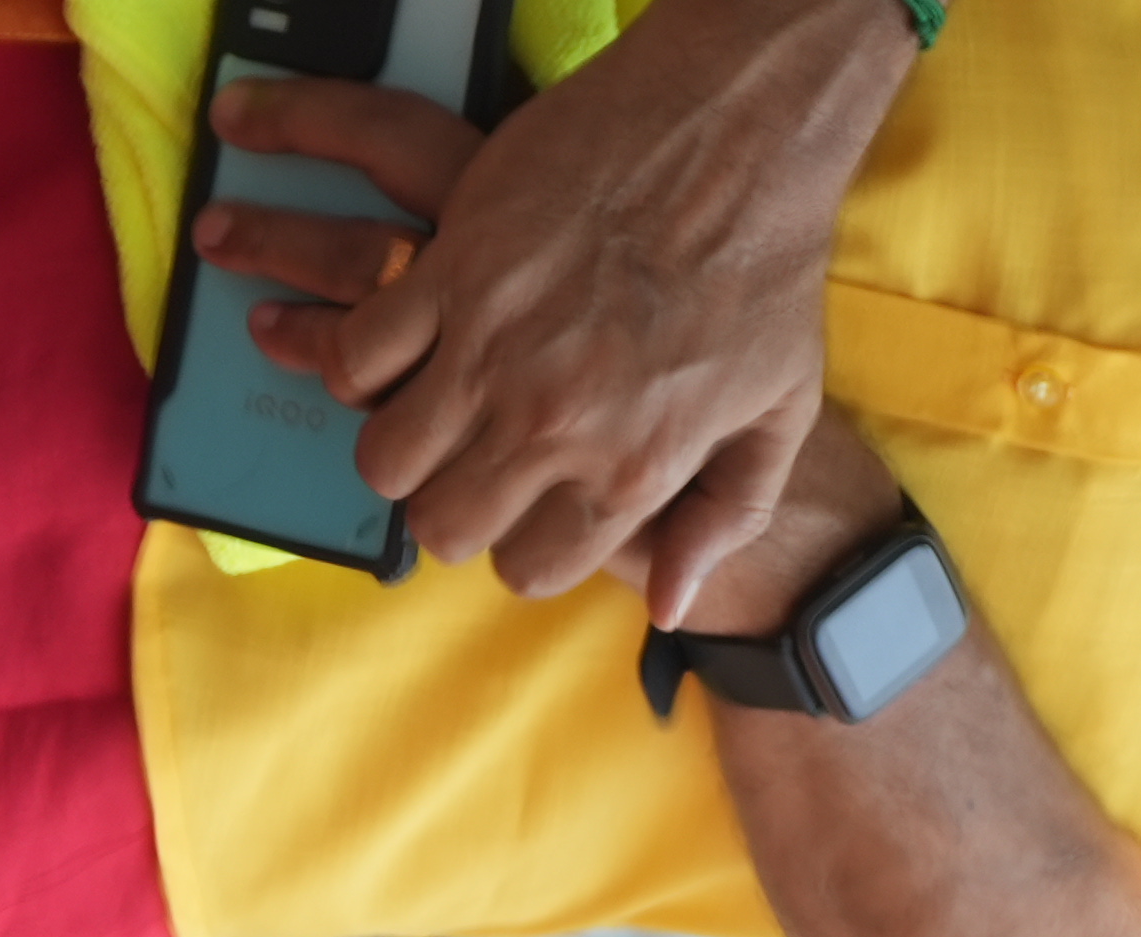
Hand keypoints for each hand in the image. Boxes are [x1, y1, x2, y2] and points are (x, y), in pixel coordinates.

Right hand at [202, 0, 916, 609]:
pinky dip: (368, 359)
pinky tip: (407, 339)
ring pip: (388, 461)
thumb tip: (668, 605)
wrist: (741, 127)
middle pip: (445, 527)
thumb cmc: (766, 263)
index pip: (528, 570)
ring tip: (437, 405)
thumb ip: (727, 513)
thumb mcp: (780, 404)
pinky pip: (359, 357)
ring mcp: (496, 351)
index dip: (524, 542)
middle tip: (474, 457)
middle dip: (456, 504)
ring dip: (406, 442)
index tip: (528, 503)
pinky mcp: (453, 275)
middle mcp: (555, 424)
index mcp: (633, 466)